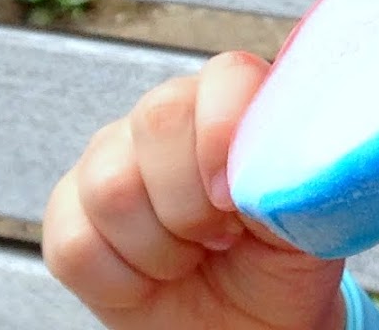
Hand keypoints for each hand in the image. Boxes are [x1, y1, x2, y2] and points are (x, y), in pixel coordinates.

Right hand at [44, 51, 345, 329]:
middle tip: (222, 235)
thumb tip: (277, 145)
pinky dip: (121, 280)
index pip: (224, 74)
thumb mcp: (308, 214)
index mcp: (238, 95)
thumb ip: (293, 167)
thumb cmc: (284, 257)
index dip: (223, 134)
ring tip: (192, 254)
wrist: (250, 321)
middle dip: (192, 200)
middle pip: (158, 117)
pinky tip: (152, 276)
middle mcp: (171, 112)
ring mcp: (114, 156)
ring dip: (160, 246)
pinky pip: (74, 243)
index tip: (237, 198)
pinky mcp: (70, 211)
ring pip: (111, 185)